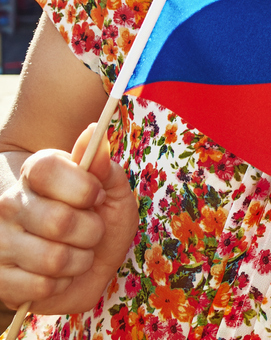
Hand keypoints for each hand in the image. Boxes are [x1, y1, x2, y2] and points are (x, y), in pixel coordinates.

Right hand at [0, 124, 138, 313]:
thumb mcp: (113, 191)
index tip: (96, 197)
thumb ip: (105, 166)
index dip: (82, 187)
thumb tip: (94, 131)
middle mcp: (9, 204)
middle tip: (92, 231)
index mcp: (35, 172)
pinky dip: (62, 284)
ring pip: (52, 258)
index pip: (47, 169)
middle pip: (59, 220)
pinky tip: (59, 274)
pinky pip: (41, 286)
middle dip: (92, 231)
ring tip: (78, 253)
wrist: (87, 263)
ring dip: (80, 261)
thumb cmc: (100, 219)